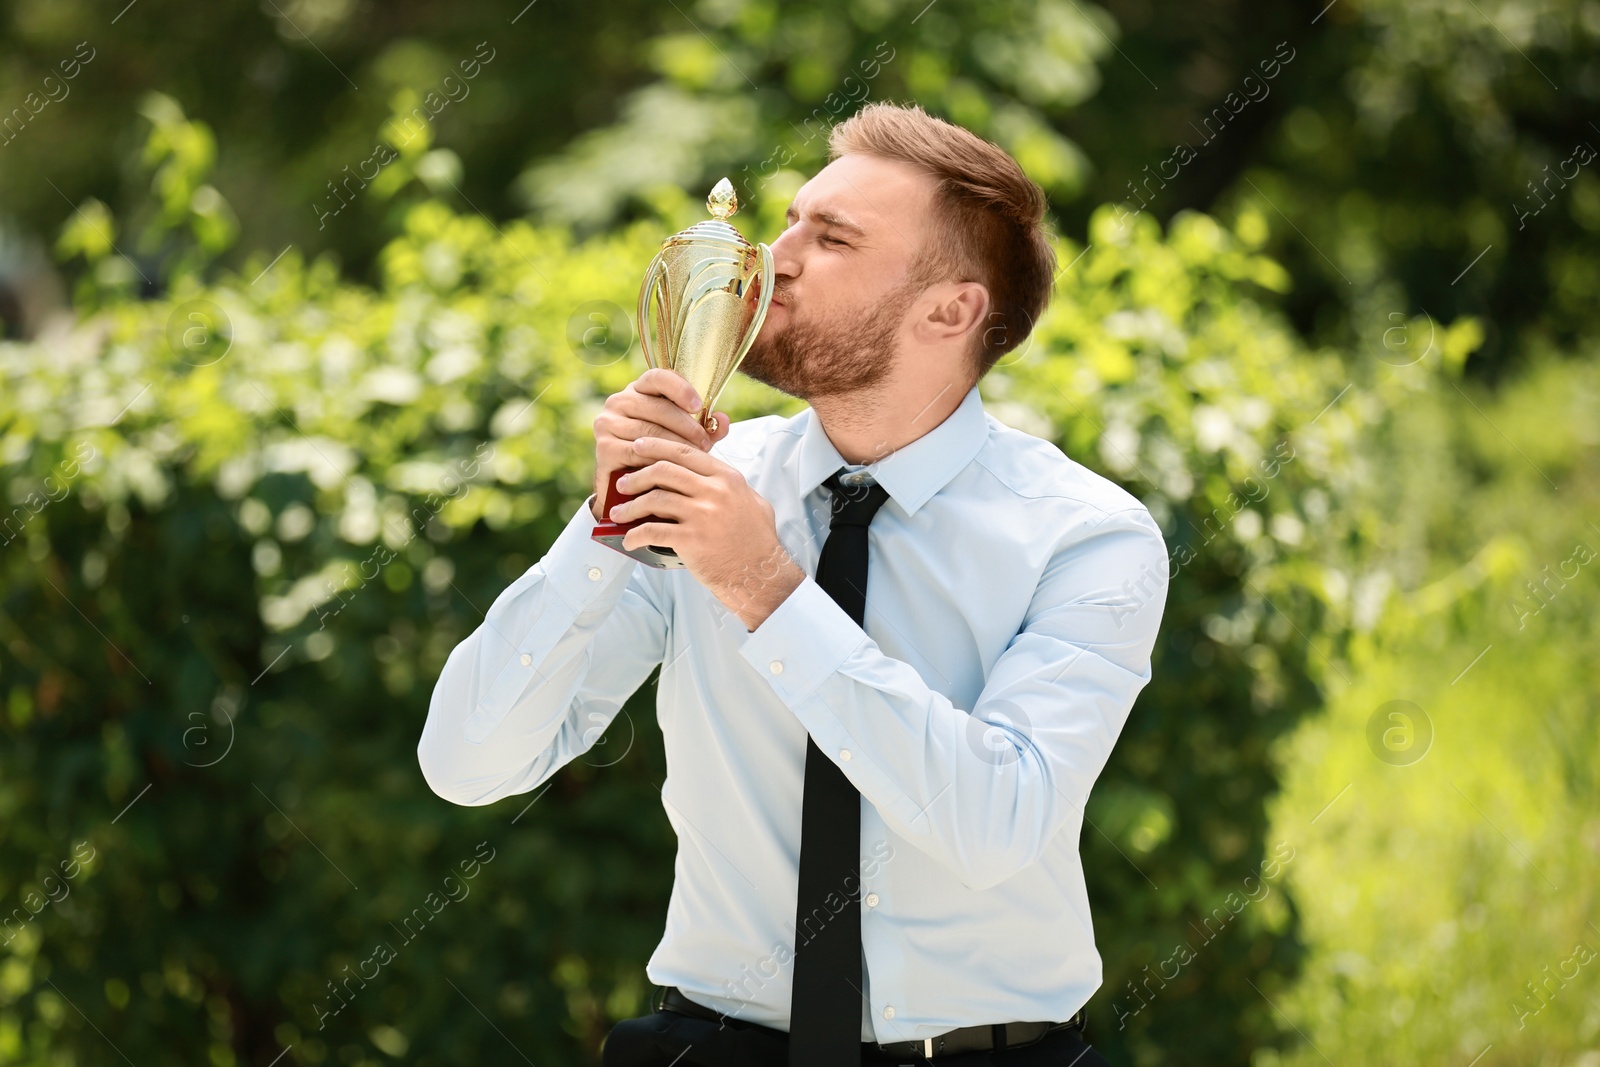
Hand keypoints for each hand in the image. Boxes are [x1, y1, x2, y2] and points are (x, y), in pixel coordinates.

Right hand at [592, 368, 730, 521]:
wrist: (631, 490)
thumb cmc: (660, 456)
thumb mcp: (685, 438)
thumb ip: (705, 428)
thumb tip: (724, 420)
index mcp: (638, 390)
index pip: (657, 377)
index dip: (679, 388)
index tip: (699, 405)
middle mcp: (618, 402)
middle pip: (657, 407)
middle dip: (686, 425)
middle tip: (706, 443)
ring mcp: (608, 424)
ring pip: (650, 431)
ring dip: (676, 444)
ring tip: (697, 457)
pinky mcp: (604, 447)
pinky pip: (637, 452)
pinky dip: (658, 460)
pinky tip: (674, 469)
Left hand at [607, 437, 803, 629]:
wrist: (761, 574)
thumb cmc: (757, 541)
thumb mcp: (753, 502)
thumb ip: (731, 485)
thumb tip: (708, 475)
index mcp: (727, 478)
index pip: (685, 452)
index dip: (656, 447)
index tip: (639, 446)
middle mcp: (714, 492)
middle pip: (664, 470)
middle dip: (636, 475)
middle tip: (622, 483)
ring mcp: (703, 515)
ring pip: (654, 499)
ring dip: (630, 506)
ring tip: (618, 513)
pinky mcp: (692, 540)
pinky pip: (653, 531)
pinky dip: (636, 535)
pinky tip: (629, 540)